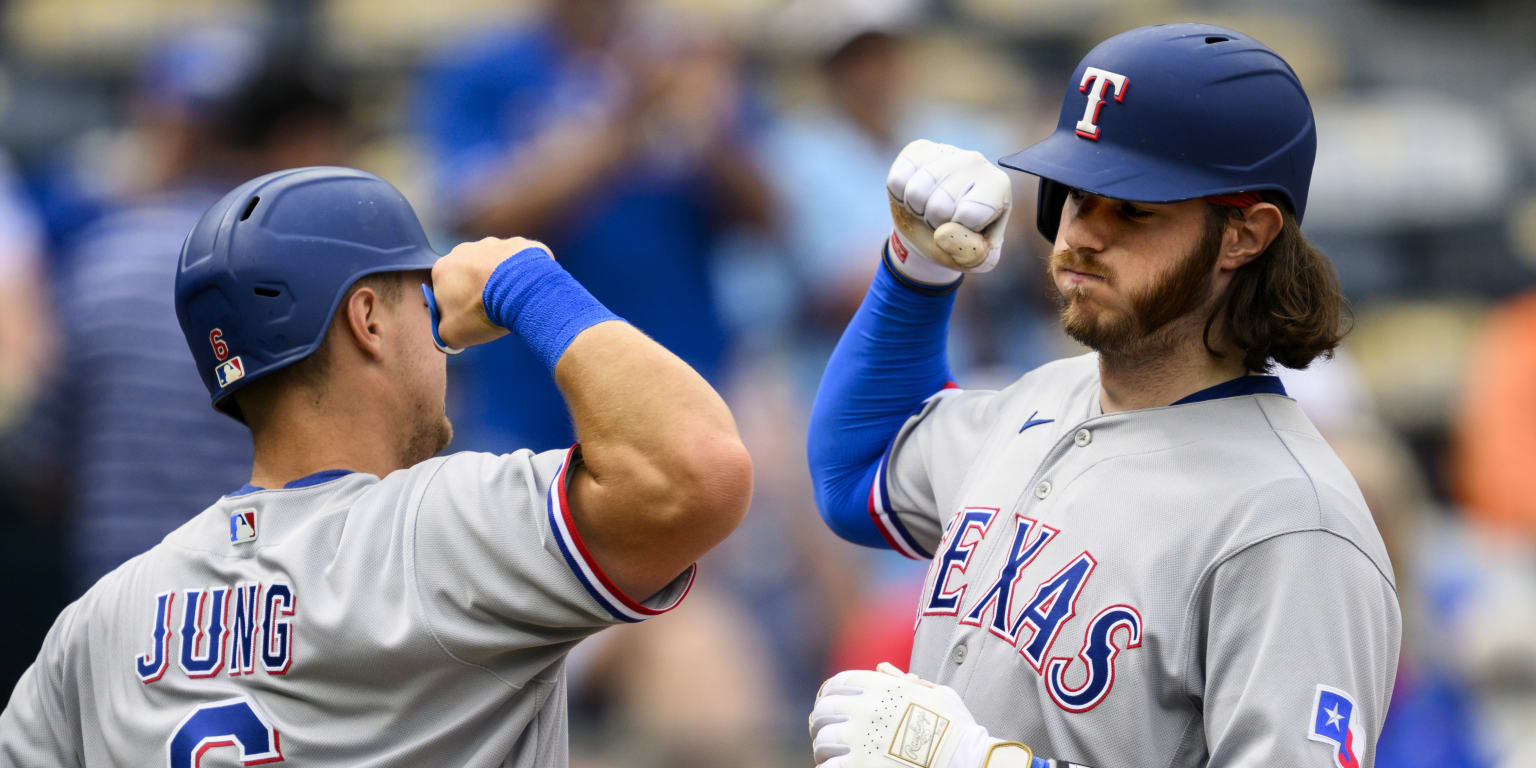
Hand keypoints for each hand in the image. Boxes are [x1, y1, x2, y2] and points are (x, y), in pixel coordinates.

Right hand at [426, 236, 551, 351]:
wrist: (520, 290)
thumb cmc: (481, 310)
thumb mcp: (452, 334)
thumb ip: (442, 336)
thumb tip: (443, 340)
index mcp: (443, 269)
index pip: (445, 291)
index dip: (457, 307)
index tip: (471, 318)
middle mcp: (464, 250)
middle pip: (468, 275)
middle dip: (477, 290)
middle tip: (493, 309)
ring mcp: (492, 244)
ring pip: (493, 265)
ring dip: (499, 280)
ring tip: (511, 299)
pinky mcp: (517, 244)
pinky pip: (517, 261)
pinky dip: (520, 273)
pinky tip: (526, 288)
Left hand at [810, 663, 1032, 767]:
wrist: (965, 758)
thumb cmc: (955, 726)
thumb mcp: (936, 692)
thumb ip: (906, 680)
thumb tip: (882, 669)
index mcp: (883, 688)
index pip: (839, 683)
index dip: (830, 692)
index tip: (828, 701)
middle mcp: (867, 709)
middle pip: (825, 711)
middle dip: (820, 720)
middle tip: (821, 729)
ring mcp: (862, 739)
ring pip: (823, 741)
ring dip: (822, 747)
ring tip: (826, 753)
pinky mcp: (861, 766)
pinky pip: (829, 767)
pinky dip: (827, 767)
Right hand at [886, 140, 1011, 281]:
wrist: (935, 230)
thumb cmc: (961, 243)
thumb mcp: (976, 257)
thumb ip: (971, 253)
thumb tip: (943, 233)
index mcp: (998, 186)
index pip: (970, 214)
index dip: (958, 233)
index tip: (964, 230)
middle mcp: (976, 161)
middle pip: (940, 205)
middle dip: (935, 223)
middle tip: (942, 221)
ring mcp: (946, 152)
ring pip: (915, 191)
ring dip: (916, 210)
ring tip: (928, 208)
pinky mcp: (919, 150)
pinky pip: (897, 180)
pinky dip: (899, 196)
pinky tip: (915, 194)